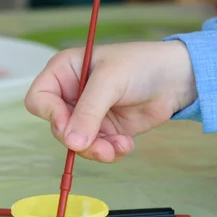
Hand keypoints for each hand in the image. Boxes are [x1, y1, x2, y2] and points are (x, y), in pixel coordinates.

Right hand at [24, 41, 197, 162]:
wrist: (176, 78)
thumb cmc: (140, 65)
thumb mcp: (110, 82)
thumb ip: (88, 112)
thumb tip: (71, 142)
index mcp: (64, 72)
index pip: (39, 98)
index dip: (51, 114)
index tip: (69, 125)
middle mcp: (71, 94)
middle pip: (57, 126)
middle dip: (78, 139)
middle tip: (99, 146)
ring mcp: (87, 114)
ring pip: (76, 142)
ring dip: (96, 150)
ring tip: (118, 148)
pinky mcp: (104, 129)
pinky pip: (96, 149)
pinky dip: (110, 151)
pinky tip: (127, 144)